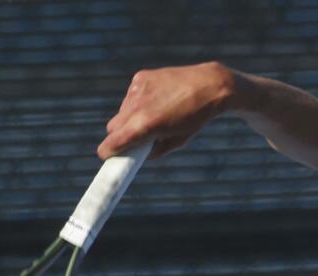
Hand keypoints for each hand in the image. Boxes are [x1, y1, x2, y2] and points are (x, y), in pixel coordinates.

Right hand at [97, 62, 237, 160]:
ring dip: (130, 118)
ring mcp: (137, 89)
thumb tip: (140, 154)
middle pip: (113, 127)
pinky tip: (157, 100)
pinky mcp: (140, 77)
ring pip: (122, 111)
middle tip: (135, 139)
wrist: (209, 85)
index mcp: (145, 125)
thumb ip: (155, 150)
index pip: (113, 141)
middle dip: (120, 135)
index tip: (108, 156)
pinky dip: (138, 102)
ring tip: (155, 116)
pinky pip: (131, 96)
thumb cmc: (196, 117)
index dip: (108, 151)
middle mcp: (137, 106)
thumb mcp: (178, 141)